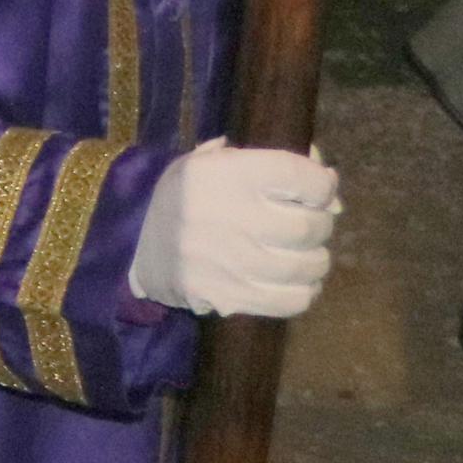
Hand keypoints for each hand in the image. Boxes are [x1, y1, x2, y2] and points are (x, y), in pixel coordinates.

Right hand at [131, 139, 340, 319]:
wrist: (131, 242)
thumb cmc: (186, 197)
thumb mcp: (213, 162)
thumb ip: (270, 163)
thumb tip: (331, 190)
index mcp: (224, 173)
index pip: (303, 178)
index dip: (321, 185)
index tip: (316, 190)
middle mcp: (230, 215)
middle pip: (310, 226)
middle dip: (320, 224)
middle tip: (308, 224)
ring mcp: (230, 261)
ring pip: (308, 267)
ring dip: (314, 260)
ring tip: (300, 253)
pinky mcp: (228, 296)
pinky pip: (292, 301)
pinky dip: (303, 291)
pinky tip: (292, 281)